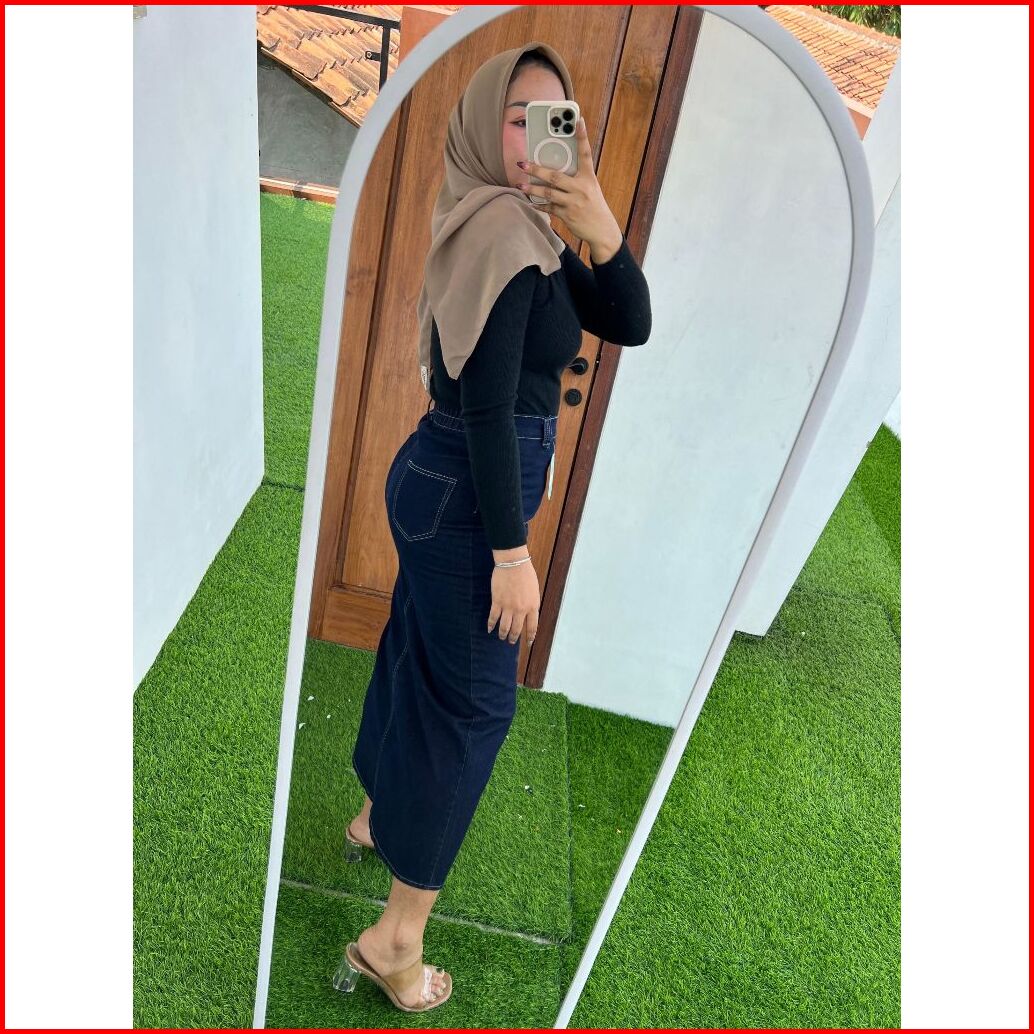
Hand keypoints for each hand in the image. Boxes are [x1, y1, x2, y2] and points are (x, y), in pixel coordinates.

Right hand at [488, 557, 539, 647]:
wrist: (513, 564)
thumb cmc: (526, 574)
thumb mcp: (534, 591)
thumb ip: (532, 604)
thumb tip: (528, 613)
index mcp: (533, 606)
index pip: (532, 627)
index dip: (530, 637)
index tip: (528, 643)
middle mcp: (521, 610)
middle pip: (517, 630)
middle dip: (514, 638)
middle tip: (511, 641)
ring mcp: (508, 607)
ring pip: (504, 627)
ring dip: (503, 634)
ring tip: (501, 637)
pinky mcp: (497, 602)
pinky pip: (493, 617)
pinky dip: (491, 625)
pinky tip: (489, 629)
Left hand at [517, 116, 621, 252]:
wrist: (602, 230)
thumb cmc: (593, 206)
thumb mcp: (590, 188)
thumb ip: (575, 178)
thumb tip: (554, 169)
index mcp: (588, 177)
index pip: (585, 153)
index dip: (582, 136)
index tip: (578, 120)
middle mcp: (581, 188)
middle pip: (555, 176)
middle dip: (537, 170)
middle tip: (523, 164)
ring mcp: (573, 202)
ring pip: (548, 193)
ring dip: (532, 190)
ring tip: (520, 185)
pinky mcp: (567, 215)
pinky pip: (549, 208)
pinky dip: (539, 205)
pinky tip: (530, 202)